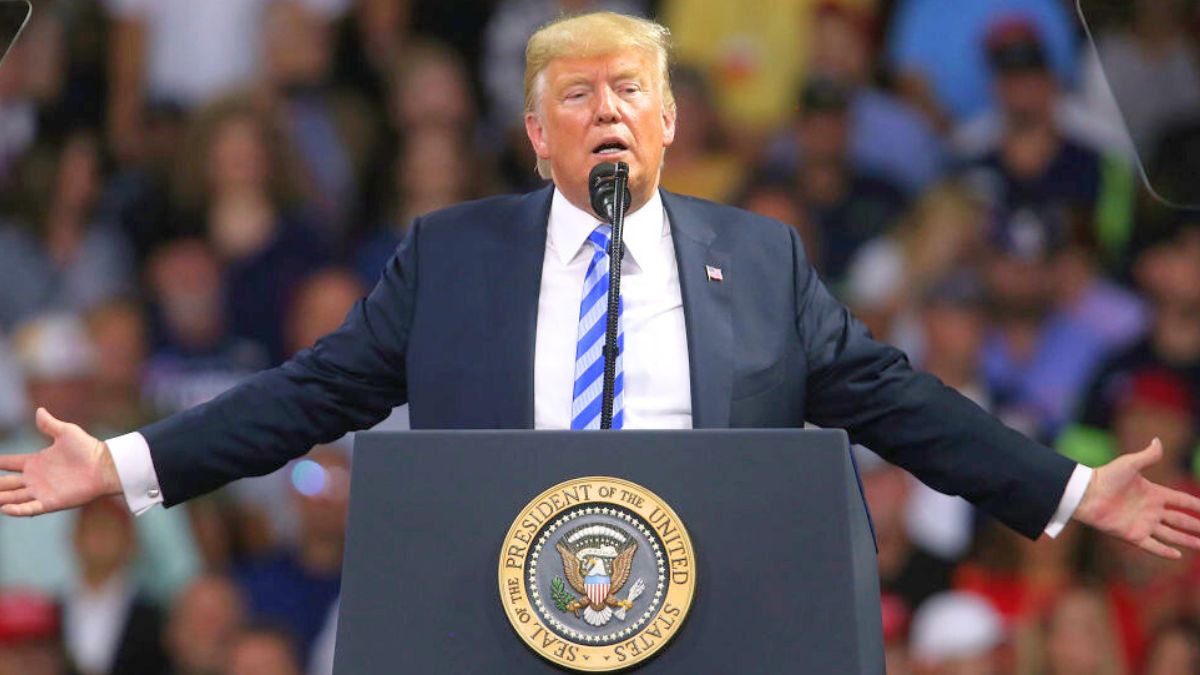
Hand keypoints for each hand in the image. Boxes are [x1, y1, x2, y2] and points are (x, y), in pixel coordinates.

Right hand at [0, 408, 121, 516]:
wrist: (105, 465)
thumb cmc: (88, 448)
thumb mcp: (66, 432)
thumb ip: (49, 424)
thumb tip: (39, 410)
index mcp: (36, 461)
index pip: (10, 463)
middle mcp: (35, 478)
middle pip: (6, 483)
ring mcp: (41, 491)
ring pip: (13, 497)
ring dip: (1, 497)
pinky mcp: (50, 502)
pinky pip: (29, 508)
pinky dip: (16, 509)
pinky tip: (4, 508)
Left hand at [1073, 438, 1199, 559]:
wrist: (1086, 494)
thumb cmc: (1106, 477)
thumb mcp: (1129, 464)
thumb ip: (1147, 456)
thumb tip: (1158, 440)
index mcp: (1153, 493)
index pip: (1180, 500)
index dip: (1195, 505)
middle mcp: (1151, 510)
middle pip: (1180, 520)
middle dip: (1196, 525)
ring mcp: (1143, 524)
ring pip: (1171, 535)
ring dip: (1187, 540)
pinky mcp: (1133, 535)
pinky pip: (1152, 545)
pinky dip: (1165, 551)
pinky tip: (1178, 555)